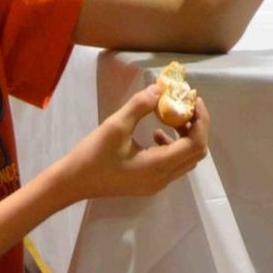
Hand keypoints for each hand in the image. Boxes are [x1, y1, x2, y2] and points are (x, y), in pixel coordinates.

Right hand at [55, 85, 209, 202]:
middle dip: (195, 126)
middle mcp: (162, 178)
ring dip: (184, 136)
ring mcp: (155, 184)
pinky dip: (171, 146)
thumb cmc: (92, 155)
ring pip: (185, 159)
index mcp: (158, 166)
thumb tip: (161, 88)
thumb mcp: (116, 125)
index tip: (194, 100)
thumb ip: (141, 105)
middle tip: (185, 105)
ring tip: (170, 116)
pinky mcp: (147, 183)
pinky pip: (171, 164)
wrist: (71, 183)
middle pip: (195, 153)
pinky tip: (154, 133)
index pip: (196, 144)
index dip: (201, 121)